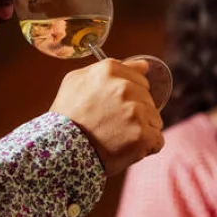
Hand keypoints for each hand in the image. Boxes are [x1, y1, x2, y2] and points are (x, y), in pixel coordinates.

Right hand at [49, 59, 164, 176]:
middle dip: (136, 112)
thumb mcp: (77, 81)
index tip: (115, 107)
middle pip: (148, 99)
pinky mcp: (142, 136)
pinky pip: (157, 140)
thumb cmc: (66, 116)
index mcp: (110, 70)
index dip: (129, 95)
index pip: (140, 79)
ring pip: (154, 119)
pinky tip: (128, 149)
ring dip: (142, 129)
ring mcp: (135, 112)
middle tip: (113, 124)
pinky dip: (146, 147)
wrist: (59, 151)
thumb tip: (144, 65)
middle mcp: (125, 88)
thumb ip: (111, 67)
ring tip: (118, 137)